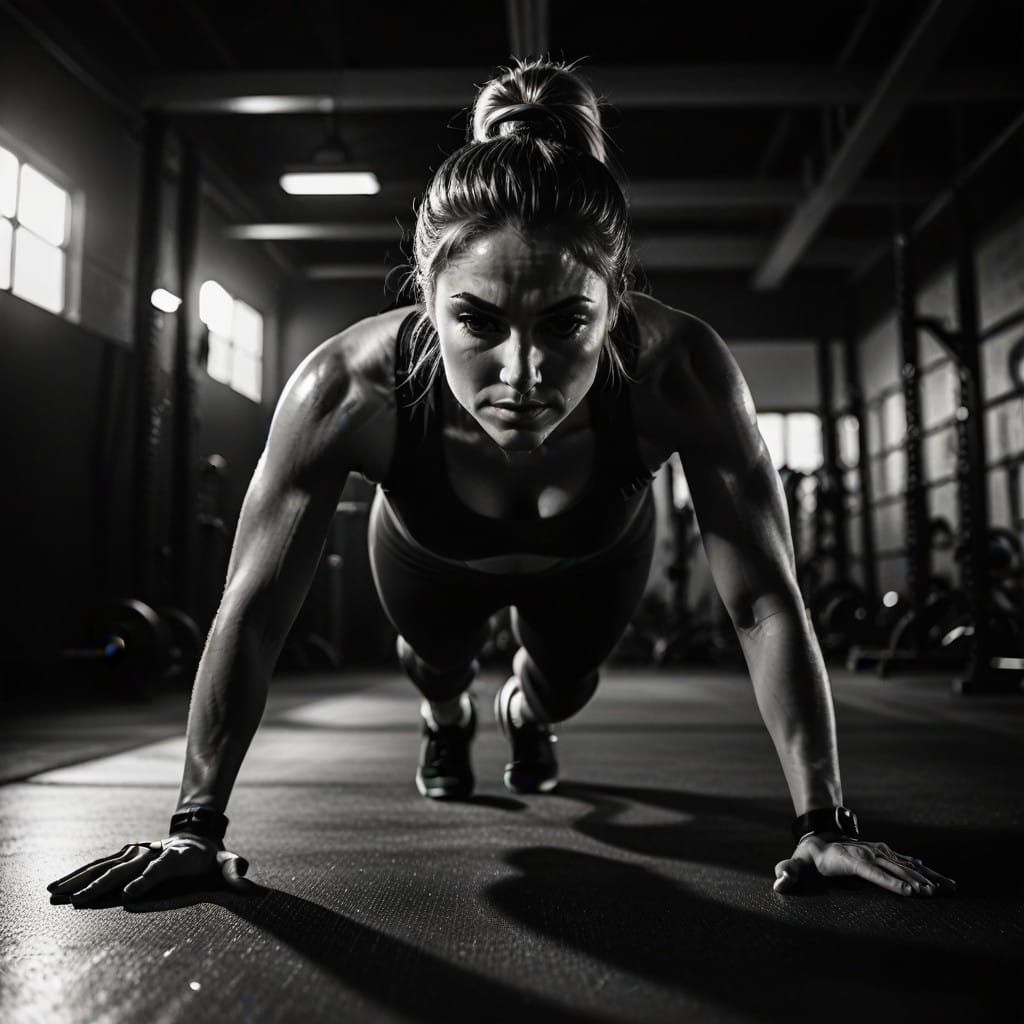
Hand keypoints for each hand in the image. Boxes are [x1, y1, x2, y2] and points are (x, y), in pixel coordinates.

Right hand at [47, 835, 253, 904]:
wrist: (195, 835)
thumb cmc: (210, 857)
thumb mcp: (225, 862)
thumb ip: (233, 870)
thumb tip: (247, 882)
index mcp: (177, 856)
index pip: (160, 868)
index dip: (146, 881)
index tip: (129, 896)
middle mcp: (152, 851)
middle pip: (126, 867)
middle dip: (102, 884)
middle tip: (80, 901)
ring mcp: (136, 852)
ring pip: (106, 865)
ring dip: (81, 879)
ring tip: (56, 893)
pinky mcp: (124, 856)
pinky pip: (100, 865)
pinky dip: (79, 874)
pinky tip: (59, 887)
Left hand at [773, 834, 956, 895]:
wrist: (820, 838)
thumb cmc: (808, 858)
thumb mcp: (794, 864)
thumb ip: (786, 873)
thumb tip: (779, 883)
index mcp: (849, 858)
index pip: (871, 870)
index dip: (888, 881)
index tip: (907, 892)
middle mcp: (867, 852)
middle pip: (893, 868)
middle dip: (912, 882)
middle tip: (930, 895)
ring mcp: (880, 851)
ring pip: (907, 865)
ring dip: (926, 877)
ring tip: (947, 890)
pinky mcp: (887, 854)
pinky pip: (912, 864)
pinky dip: (930, 873)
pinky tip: (947, 883)